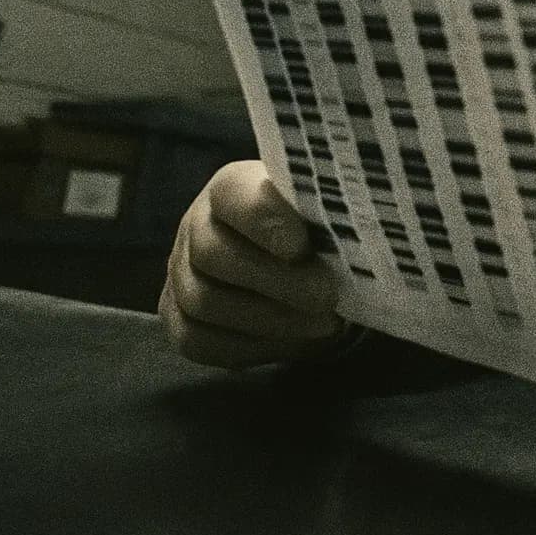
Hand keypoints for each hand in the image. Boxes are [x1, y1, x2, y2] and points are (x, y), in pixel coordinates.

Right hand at [158, 160, 343, 367]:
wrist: (297, 264)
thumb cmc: (315, 227)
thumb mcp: (325, 211)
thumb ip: (329, 213)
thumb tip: (357, 232)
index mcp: (231, 188)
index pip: (233, 194)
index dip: (264, 218)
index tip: (303, 245)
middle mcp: (196, 226)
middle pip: (214, 254)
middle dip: (278, 281)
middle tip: (328, 296)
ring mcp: (181, 274)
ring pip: (205, 302)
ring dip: (271, 319)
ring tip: (324, 323)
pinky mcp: (178, 318)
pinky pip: (199, 342)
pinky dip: (250, 347)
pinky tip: (294, 342)